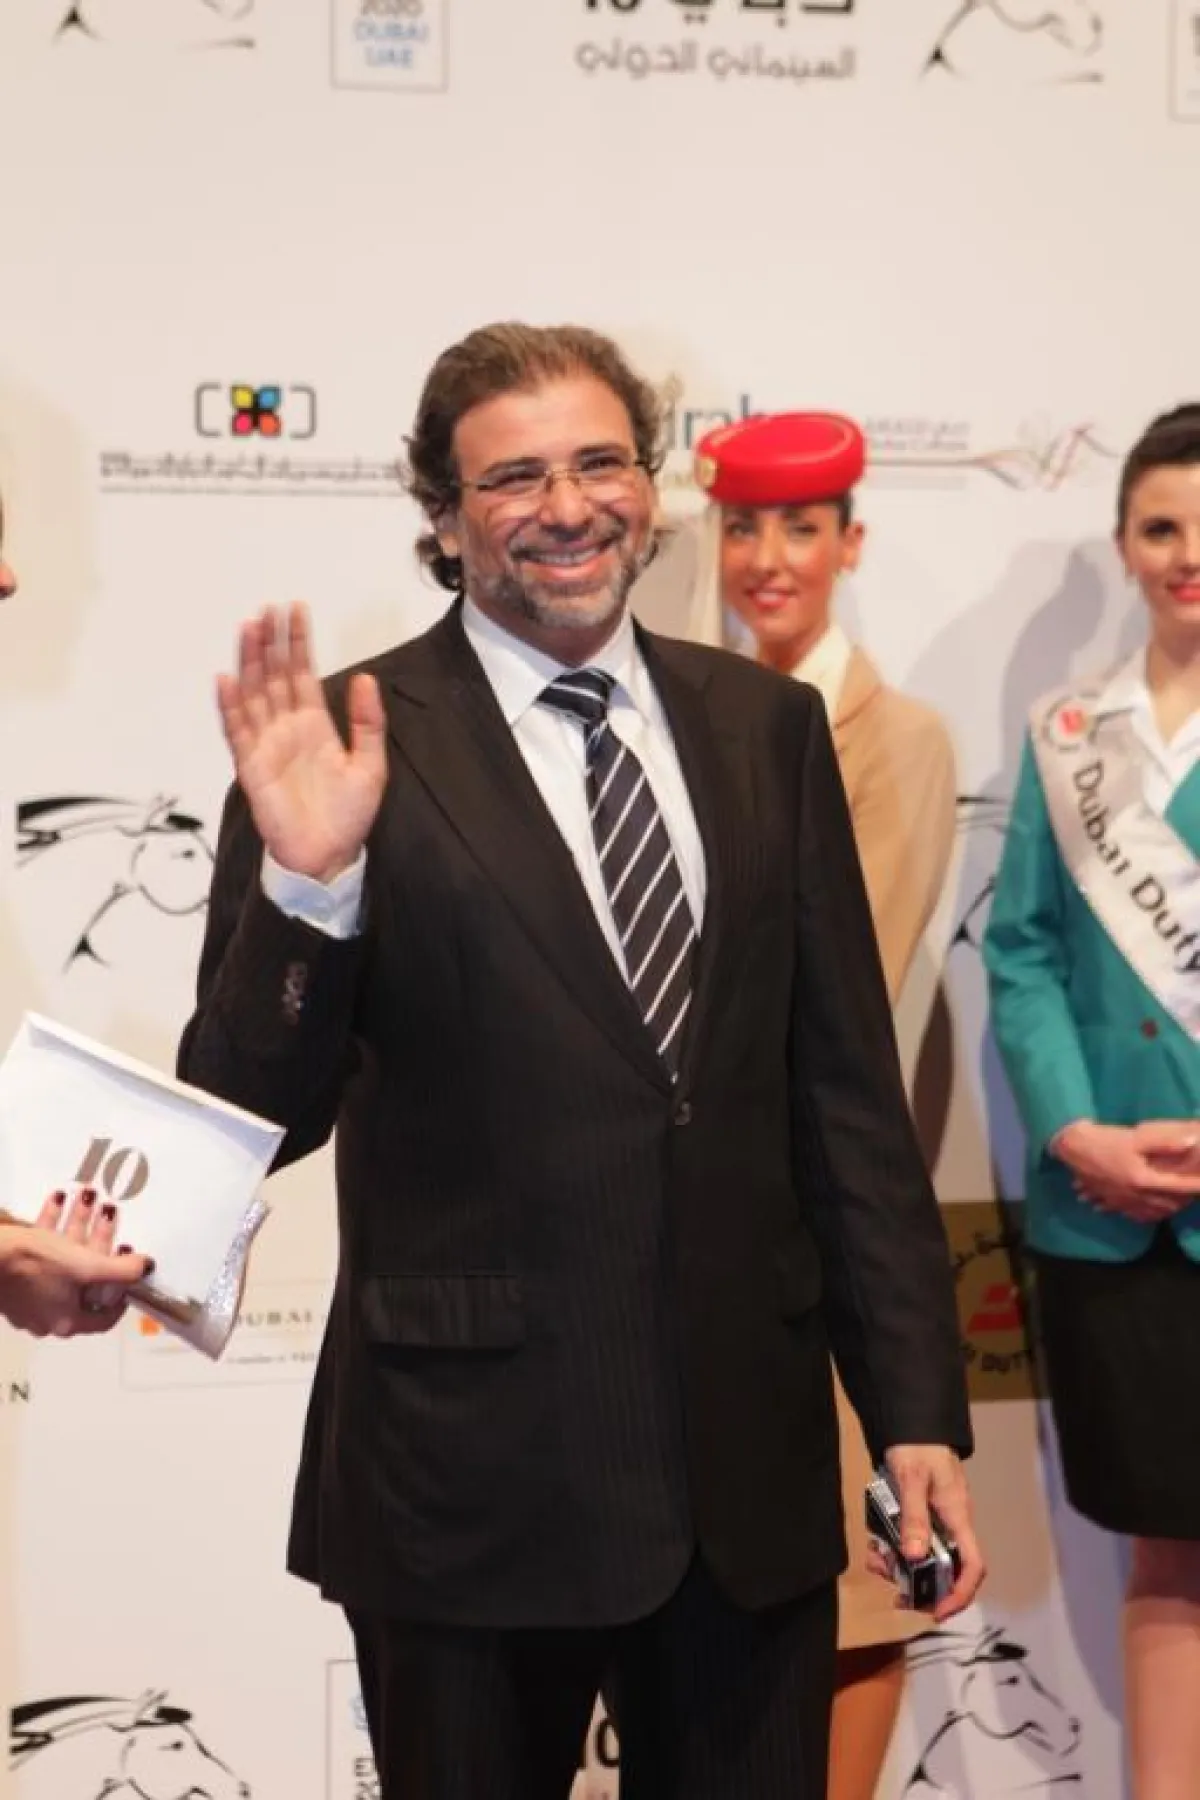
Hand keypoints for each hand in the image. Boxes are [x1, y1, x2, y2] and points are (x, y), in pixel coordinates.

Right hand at [0, 1190, 153, 1337]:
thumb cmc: (31, 1266)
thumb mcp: (87, 1266)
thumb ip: (122, 1271)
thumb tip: (146, 1268)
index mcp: (67, 1321)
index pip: (104, 1317)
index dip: (123, 1294)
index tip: (130, 1272)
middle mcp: (47, 1315)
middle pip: (85, 1278)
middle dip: (98, 1240)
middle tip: (108, 1214)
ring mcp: (28, 1298)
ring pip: (62, 1260)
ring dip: (76, 1226)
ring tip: (87, 1197)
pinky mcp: (12, 1279)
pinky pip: (41, 1254)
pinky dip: (52, 1228)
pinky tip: (58, 1200)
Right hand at [217, 604, 386, 883]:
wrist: (328, 856)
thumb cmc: (348, 816)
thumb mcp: (371, 765)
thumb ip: (368, 722)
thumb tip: (366, 678)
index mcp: (315, 725)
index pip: (303, 674)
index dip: (299, 643)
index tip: (295, 610)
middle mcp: (286, 729)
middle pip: (273, 676)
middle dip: (270, 642)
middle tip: (267, 609)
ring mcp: (266, 745)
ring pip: (253, 694)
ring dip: (250, 662)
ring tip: (248, 628)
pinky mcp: (251, 767)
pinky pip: (237, 732)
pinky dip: (230, 706)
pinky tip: (226, 679)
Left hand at [881, 1444, 984, 1622]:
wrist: (908, 1422)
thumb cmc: (918, 1445)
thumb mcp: (912, 1479)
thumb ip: (914, 1517)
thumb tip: (915, 1557)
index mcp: (957, 1517)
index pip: (973, 1566)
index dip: (960, 1593)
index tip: (938, 1611)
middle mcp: (949, 1524)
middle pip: (945, 1569)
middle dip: (922, 1586)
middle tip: (897, 1595)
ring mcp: (933, 1520)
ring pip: (923, 1558)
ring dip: (901, 1568)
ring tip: (878, 1563)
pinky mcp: (916, 1515)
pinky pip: (907, 1541)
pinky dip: (892, 1549)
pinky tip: (875, 1546)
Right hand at [1055, 1119, 1199, 1222]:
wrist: (1072, 1148)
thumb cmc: (1105, 1140)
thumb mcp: (1136, 1137)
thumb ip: (1164, 1142)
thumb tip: (1192, 1141)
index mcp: (1143, 1180)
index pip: (1177, 1186)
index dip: (1195, 1185)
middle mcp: (1135, 1195)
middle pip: (1166, 1203)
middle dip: (1184, 1200)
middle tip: (1194, 1195)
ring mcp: (1121, 1201)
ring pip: (1150, 1212)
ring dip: (1167, 1210)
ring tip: (1178, 1205)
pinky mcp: (1110, 1200)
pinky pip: (1131, 1214)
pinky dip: (1144, 1215)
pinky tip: (1149, 1213)